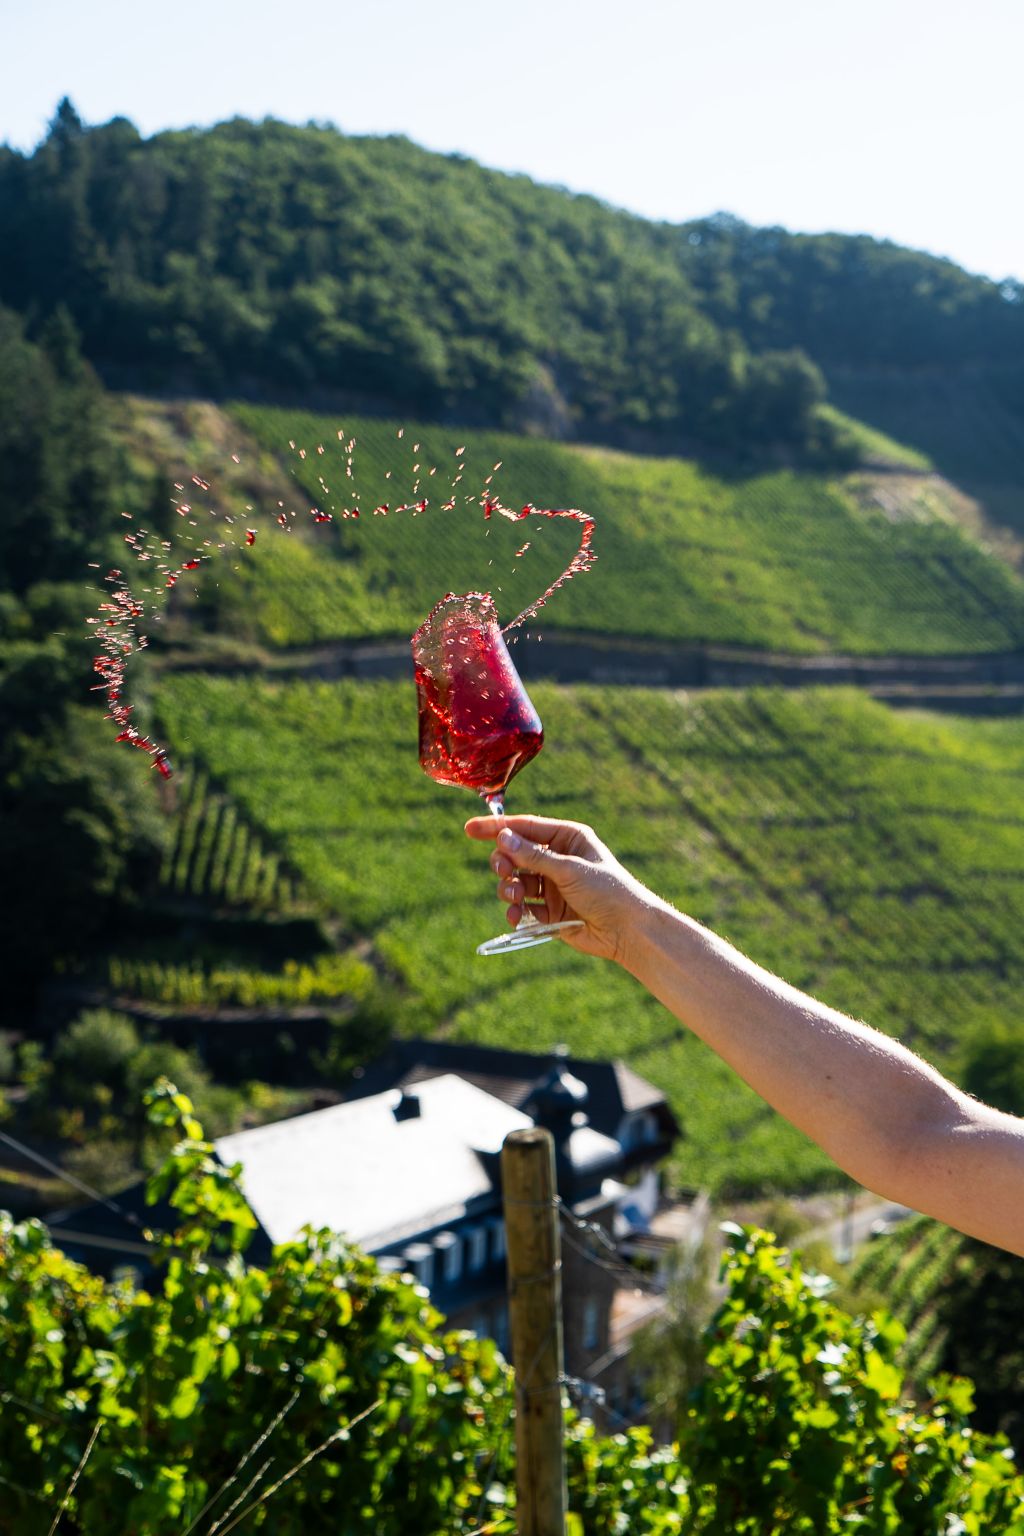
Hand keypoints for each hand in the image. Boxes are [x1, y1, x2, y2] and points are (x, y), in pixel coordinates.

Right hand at [463, 814, 655, 964]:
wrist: (628, 931)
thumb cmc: (608, 891)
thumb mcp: (570, 869)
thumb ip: (534, 856)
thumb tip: (503, 838)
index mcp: (567, 838)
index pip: (525, 827)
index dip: (496, 828)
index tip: (470, 829)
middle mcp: (558, 859)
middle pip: (515, 854)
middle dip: (504, 863)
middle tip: (504, 872)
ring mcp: (553, 886)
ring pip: (515, 882)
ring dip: (509, 889)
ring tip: (514, 899)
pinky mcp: (550, 911)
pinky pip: (523, 907)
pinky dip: (516, 911)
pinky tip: (516, 917)